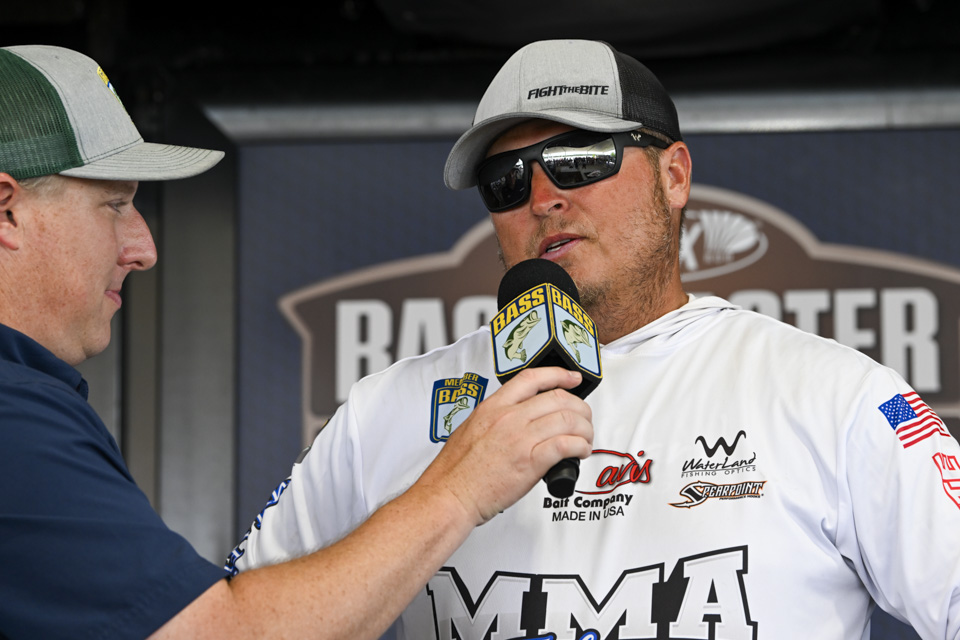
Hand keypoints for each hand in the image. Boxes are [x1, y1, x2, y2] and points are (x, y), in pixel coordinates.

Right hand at [417, 367, 593, 524]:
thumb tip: (516, 420)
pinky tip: (580, 452)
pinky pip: (566, 445)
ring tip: (585, 439)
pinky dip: (581, 446)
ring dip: (585, 429)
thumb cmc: (456, 471)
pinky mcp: (530, 462)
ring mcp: (520, 438)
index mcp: (493, 407)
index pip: (533, 378)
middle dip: (580, 408)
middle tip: (584, 419)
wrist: (449, 495)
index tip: (573, 379)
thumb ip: (494, 420)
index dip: (559, 375)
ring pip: (567, 420)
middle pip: (558, 398)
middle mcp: (508, 418)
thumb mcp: (470, 429)